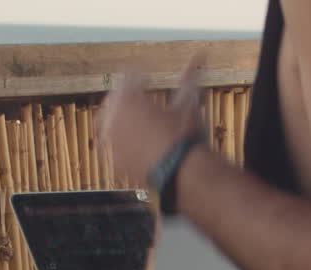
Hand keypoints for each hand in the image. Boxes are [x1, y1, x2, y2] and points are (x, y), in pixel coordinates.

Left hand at [100, 55, 206, 185]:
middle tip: (140, 94)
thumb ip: (189, 77)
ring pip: (110, 123)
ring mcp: (109, 142)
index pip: (128, 77)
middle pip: (114, 99)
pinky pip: (112, 146)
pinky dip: (122, 141)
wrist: (181, 174)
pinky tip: (137, 142)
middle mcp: (112, 118)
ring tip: (138, 120)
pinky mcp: (113, 162)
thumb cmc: (184, 136)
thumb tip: (200, 54)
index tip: (149, 74)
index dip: (141, 74)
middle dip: (127, 95)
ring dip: (122, 118)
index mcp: (126, 98)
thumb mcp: (187, 103)